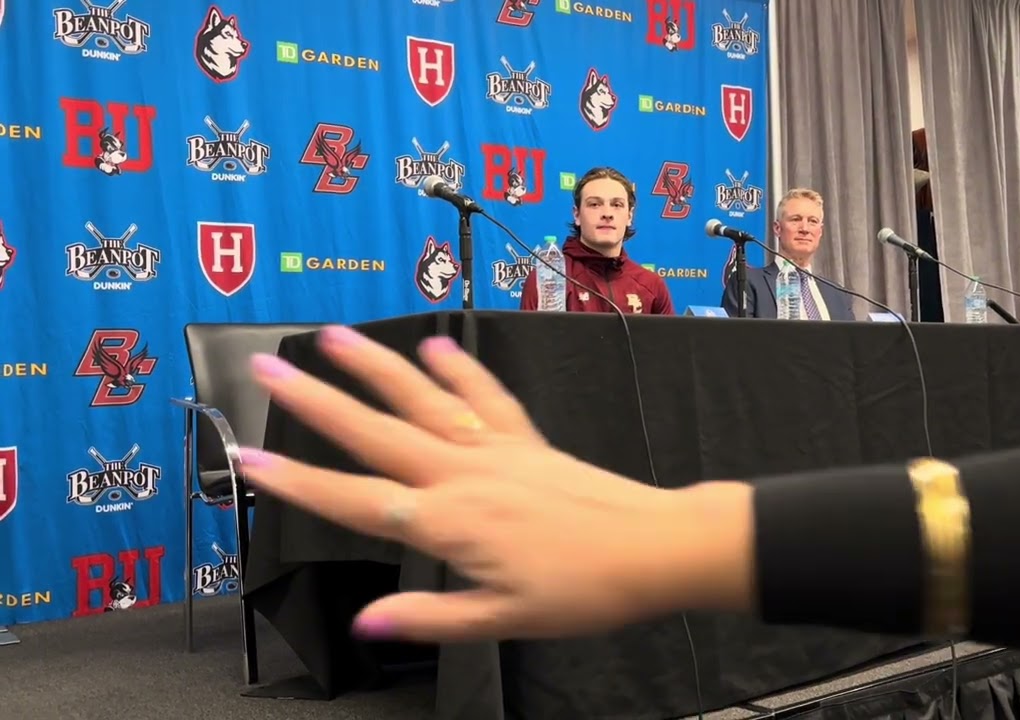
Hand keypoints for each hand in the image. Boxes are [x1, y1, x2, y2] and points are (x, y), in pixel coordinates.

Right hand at [238, 326, 754, 642]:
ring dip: (378, 366)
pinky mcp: (528, 441)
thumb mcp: (503, 621)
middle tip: (269, 367)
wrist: (654, 548)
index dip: (299, 483)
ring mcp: (496, 451)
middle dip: (316, 401)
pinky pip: (487, 399)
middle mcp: (464, 475)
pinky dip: (461, 372)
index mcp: (449, 523)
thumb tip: (368, 622)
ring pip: (424, 400)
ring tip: (336, 337)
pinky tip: (436, 347)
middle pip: (376, 432)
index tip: (250, 457)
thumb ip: (432, 615)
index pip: (357, 501)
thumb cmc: (584, 591)